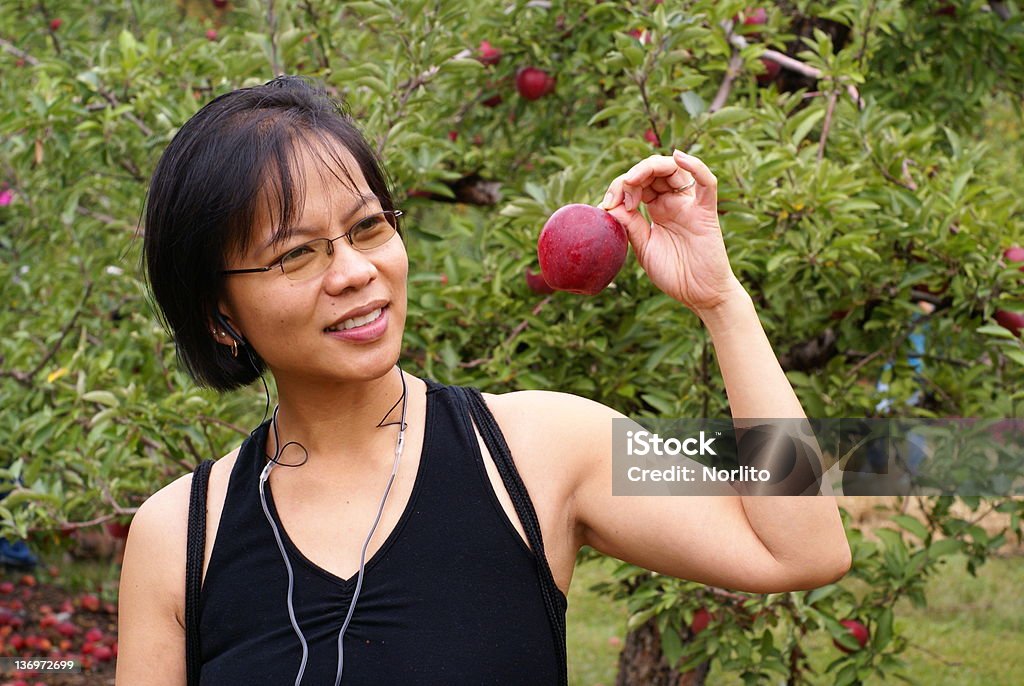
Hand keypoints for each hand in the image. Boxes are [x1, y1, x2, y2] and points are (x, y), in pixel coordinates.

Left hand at [599, 150, 744, 316]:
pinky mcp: (706, 212)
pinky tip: (679, 157)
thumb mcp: (643, 248)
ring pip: (675, 170)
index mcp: (657, 209)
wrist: (700, 295)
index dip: (620, 187)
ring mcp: (690, 204)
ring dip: (650, 167)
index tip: (607, 205)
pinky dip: (696, 165)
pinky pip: (706, 183)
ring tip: (633, 179)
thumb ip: (629, 225)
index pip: (638, 184)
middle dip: (632, 175)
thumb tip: (609, 205)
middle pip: (654, 171)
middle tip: (620, 191)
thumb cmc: (673, 273)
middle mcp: (673, 202)